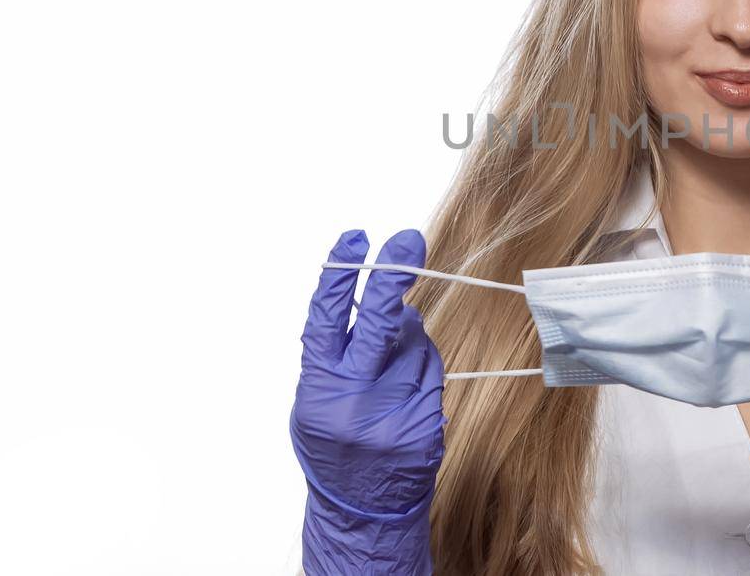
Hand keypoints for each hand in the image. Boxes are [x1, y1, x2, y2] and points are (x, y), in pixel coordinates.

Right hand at [291, 228, 445, 574]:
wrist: (359, 510)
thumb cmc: (334, 446)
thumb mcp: (317, 401)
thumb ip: (341, 355)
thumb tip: (379, 309)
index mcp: (319, 388)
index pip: (326, 322)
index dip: (340, 277)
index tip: (355, 240)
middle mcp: (355, 400)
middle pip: (379, 325)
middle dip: (393, 277)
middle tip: (408, 240)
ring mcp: (393, 413)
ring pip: (415, 346)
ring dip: (409, 341)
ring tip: (389, 374)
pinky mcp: (425, 425)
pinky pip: (432, 375)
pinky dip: (422, 372)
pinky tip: (406, 395)